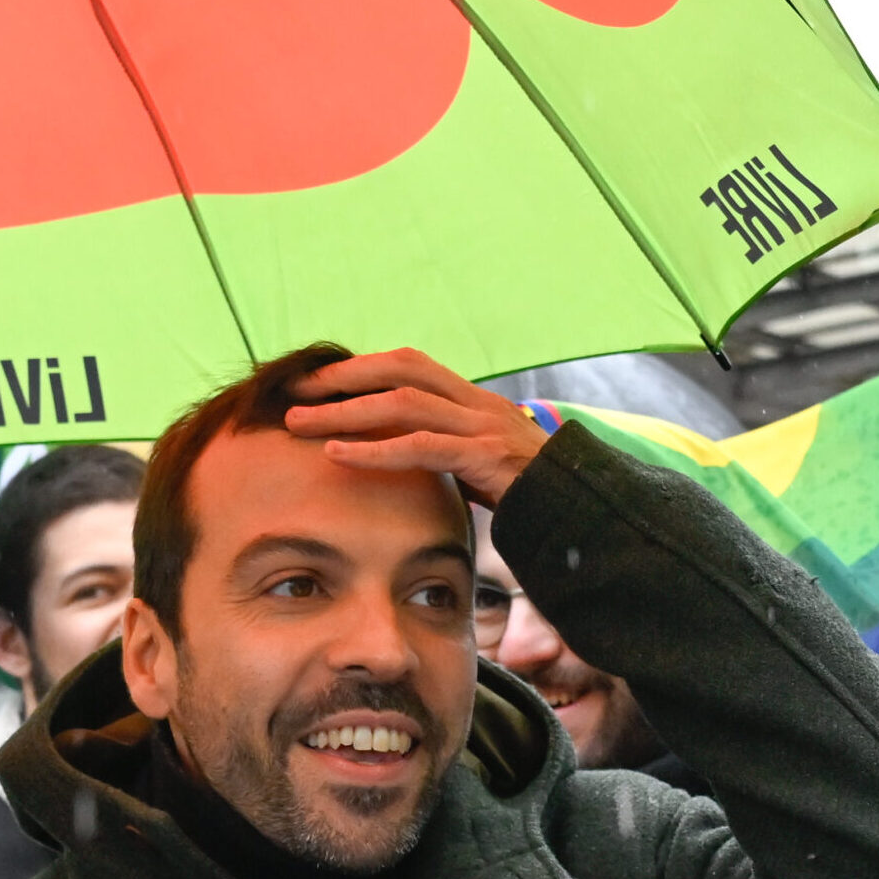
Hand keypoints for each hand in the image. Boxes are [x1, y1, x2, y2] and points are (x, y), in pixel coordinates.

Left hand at [284, 348, 551, 507]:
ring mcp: (484, 426)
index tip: (321, 380)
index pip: (412, 366)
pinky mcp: (485, 457)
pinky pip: (420, 447)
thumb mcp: (484, 466)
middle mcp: (478, 403)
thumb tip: (409, 460)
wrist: (581, 512)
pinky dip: (373, 449)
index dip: (364, 367)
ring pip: (402, 404)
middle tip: (297, 390)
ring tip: (299, 423)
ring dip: (344, 411)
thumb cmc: (530, 498)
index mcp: (475, 401)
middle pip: (402, 369)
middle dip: (346, 376)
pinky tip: (336, 455)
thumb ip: (450, 454)